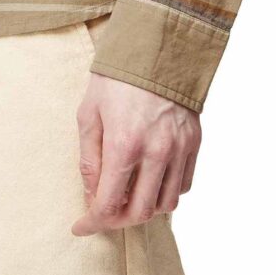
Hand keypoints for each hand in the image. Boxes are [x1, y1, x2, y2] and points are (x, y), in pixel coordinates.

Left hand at [72, 69, 200, 235]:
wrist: (156, 47)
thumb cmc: (116, 79)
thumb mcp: (89, 115)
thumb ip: (89, 160)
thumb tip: (92, 195)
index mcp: (124, 144)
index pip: (109, 204)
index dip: (93, 223)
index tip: (81, 227)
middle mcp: (157, 152)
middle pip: (141, 212)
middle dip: (117, 221)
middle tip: (103, 215)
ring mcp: (180, 148)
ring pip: (167, 204)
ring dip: (145, 209)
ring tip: (128, 198)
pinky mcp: (194, 143)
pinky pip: (184, 184)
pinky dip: (166, 192)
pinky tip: (151, 182)